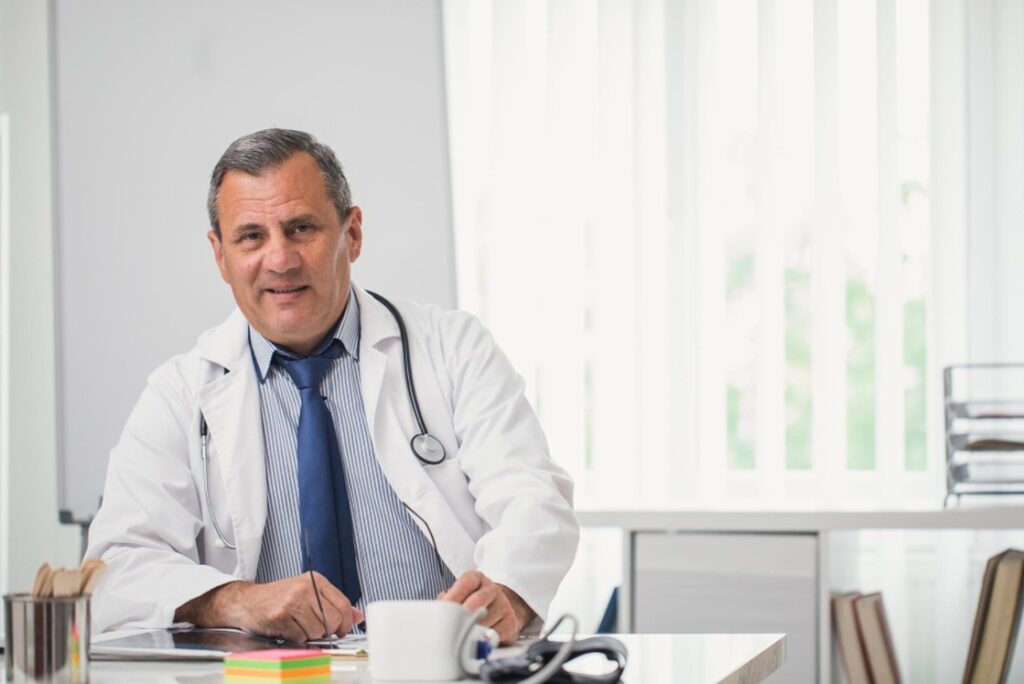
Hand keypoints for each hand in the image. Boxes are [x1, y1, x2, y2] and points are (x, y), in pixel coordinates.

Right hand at [174, 574, 363, 642]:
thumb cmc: (278, 598)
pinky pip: (299, 637)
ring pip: (317, 630)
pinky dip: (296, 638)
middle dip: (327, 631)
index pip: (343, 604)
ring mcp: (292, 601)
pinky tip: (288, 628)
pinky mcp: (280, 615)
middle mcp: (305, 588)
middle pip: (333, 620)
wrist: (247, 601)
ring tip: (298, 626)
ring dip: (309, 635)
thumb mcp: (308, 594)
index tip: (341, 629)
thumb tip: (358, 616)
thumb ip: (334, 604)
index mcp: (316, 580)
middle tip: (316, 629)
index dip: (346, 622)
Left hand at [438, 570, 534, 644]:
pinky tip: (476, 640)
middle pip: (477, 601)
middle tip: (452, 626)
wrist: (500, 608)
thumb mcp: (460, 594)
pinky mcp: (511, 623)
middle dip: (463, 616)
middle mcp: (492, 589)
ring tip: (461, 637)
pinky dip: (483, 641)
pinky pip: (495, 634)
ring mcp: (504, 605)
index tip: (444, 610)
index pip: (466, 582)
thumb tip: (437, 608)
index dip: (453, 596)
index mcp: (477, 578)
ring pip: (486, 620)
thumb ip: (448, 599)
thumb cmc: (472, 602)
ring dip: (471, 631)